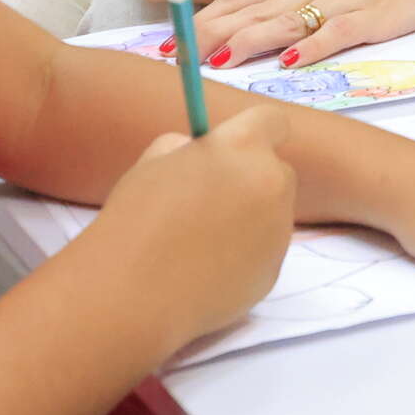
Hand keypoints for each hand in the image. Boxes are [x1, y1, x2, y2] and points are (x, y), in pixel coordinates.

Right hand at [80, 110, 296, 347]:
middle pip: (278, 171)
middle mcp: (272, 184)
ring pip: (273, 213)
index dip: (253, 132)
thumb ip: (189, 148)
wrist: (135, 294)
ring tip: (202, 242)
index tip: (234, 148)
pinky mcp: (274, 272)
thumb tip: (203, 154)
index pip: (272, 121)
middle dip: (253, 179)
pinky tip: (206, 269)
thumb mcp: (154, 161)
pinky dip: (246, 254)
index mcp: (242, 148)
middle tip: (211, 199)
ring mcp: (279, 231)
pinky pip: (266, 251)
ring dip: (250, 217)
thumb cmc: (136, 219)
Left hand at [182, 0, 414, 68]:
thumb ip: (293, 3)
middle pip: (252, 12)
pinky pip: (338, 32)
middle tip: (176, 57)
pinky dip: (313, 47)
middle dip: (211, 34)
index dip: (203, 21)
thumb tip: (248, 28)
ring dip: (250, 40)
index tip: (167, 43)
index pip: (240, 0)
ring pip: (287, 20)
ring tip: (219, 60)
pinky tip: (292, 62)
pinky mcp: (373, 16)